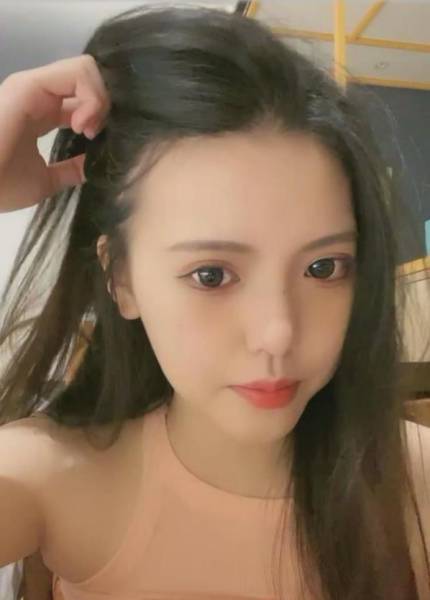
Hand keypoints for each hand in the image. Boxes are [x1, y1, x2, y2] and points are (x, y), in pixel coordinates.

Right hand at [0, 55, 110, 212]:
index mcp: (41, 115)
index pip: (81, 101)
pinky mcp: (30, 84)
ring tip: (89, 129)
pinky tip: (84, 123)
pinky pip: (78, 71)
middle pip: (87, 81)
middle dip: (104, 105)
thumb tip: (91, 168)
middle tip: (95, 134)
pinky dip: (93, 96)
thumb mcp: (45, 182)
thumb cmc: (1, 186)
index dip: (100, 118)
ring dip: (100, 99)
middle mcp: (38, 96)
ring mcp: (34, 87)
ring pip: (85, 69)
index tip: (95, 144)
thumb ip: (68, 171)